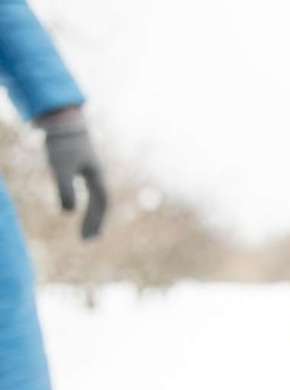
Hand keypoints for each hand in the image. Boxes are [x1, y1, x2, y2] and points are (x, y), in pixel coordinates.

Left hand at [36, 107, 107, 239]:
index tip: (87, 237)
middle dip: (95, 223)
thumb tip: (68, 213)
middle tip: (88, 241)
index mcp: (97, 176)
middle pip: (101, 204)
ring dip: (92, 215)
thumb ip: (65, 190)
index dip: (95, 221)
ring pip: (95, 198)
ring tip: (86, 231)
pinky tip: (76, 209)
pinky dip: (85, 204)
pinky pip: (88, 191)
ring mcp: (90, 171)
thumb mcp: (61, 168)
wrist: (61, 119)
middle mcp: (97, 175)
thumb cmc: (62, 144)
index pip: (101, 203)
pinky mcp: (80, 167)